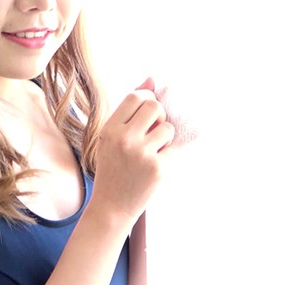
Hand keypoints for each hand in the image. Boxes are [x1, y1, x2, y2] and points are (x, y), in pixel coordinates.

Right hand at [90, 77, 173, 228]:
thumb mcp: (111, 137)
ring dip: (165, 137)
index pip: (135, 97)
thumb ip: (129, 109)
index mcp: (110, 129)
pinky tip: (156, 166)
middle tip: (153, 131)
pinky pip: (174, 148)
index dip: (146, 101)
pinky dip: (169, 155)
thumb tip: (152, 78)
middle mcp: (124, 139)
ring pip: (168, 128)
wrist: (112, 206)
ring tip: (153, 151)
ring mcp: (142, 154)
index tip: (147, 113)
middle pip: (155, 107)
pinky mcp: (158, 168)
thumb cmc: (113, 168)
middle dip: (159, 116)